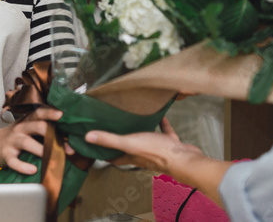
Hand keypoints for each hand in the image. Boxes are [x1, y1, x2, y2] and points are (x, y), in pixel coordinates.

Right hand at [0, 107, 61, 174]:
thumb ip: (43, 132)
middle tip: (66, 147)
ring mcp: (13, 141)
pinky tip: (33, 170)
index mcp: (27, 121)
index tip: (62, 115)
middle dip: (52, 135)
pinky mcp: (6, 155)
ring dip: (41, 150)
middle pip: (37, 126)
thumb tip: (68, 141)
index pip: (40, 113)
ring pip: (27, 143)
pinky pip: (14, 161)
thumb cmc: (16, 137)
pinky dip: (23, 166)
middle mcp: (20, 129)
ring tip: (52, 158)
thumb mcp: (27, 129)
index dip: (50, 113)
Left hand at [85, 117, 201, 173]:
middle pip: (130, 148)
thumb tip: (88, 137)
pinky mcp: (170, 143)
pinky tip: (160, 114)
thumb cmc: (156, 152)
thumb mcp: (130, 143)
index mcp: (132, 156)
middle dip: (122, 141)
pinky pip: (164, 131)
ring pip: (147, 139)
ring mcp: (158, 149)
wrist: (184, 158)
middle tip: (114, 128)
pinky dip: (162, 123)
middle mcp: (143, 154)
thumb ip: (110, 140)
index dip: (105, 154)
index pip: (115, 157)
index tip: (97, 147)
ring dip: (142, 131)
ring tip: (135, 119)